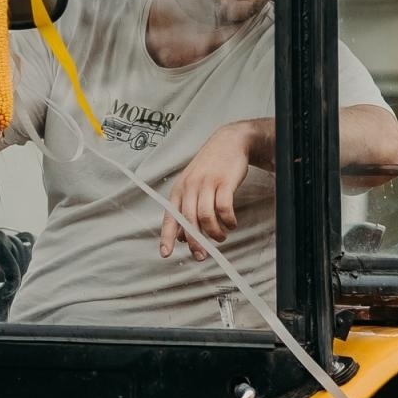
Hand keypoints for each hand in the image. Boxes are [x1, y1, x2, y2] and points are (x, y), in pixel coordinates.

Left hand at [159, 121, 258, 260]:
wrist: (229, 142)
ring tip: (220, 236)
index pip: (170, 217)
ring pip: (206, 217)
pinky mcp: (224, 182)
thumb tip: (181, 236)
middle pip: (189, 221)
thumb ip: (186, 209)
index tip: (165, 253)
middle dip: (195, 242)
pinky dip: (228, 220)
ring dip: (214, 232)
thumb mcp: (192, 185)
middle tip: (202, 255)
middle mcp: (190, 187)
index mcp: (179, 190)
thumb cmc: (210, 167)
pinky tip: (231, 223)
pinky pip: (224, 208)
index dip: (167, 236)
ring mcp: (207, 184)